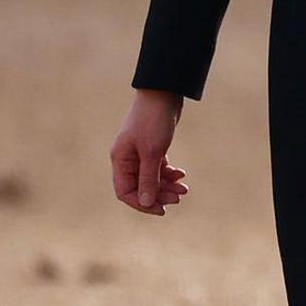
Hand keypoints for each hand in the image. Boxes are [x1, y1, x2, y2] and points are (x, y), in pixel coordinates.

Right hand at [110, 89, 188, 215]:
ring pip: (151, 178)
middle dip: (159, 195)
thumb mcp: (152, 152)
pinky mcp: (152, 148)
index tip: (161, 210)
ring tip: (185, 188)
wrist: (163, 95)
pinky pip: (158, 168)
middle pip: (140, 187)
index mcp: (120, 160)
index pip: (125, 192)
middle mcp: (127, 159)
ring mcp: (139, 153)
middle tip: (179, 198)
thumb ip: (148, 178)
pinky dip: (169, 173)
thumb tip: (145, 202)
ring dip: (167, 185)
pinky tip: (181, 174)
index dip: (142, 204)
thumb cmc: (153, 121)